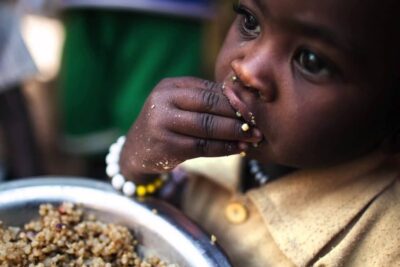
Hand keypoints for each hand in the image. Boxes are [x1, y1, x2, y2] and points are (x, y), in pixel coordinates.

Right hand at [120, 77, 262, 179]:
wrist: (136, 150)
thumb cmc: (166, 124)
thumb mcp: (178, 105)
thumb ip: (204, 101)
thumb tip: (244, 101)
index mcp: (170, 86)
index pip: (209, 90)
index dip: (235, 100)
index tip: (255, 108)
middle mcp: (163, 100)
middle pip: (209, 105)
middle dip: (238, 115)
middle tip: (259, 123)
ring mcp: (162, 123)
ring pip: (207, 126)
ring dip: (234, 133)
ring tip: (254, 137)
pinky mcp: (165, 145)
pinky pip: (202, 146)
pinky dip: (224, 148)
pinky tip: (238, 149)